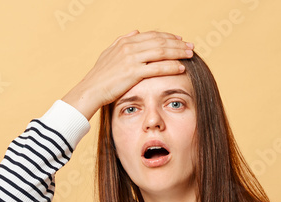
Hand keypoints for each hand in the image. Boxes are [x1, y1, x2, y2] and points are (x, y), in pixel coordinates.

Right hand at [62, 31, 193, 118]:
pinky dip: (171, 66)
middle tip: (190, 47)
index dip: (168, 37)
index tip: (180, 40)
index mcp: (125, 42)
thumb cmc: (99, 76)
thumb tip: (136, 31)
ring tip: (190, 55)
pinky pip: (158, 67)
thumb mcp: (109, 53)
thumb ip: (122, 40)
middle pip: (160, 41)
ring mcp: (131, 59)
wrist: (90, 90)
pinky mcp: (133, 72)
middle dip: (178, 44)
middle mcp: (129, 47)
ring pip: (161, 52)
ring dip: (178, 53)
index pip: (153, 35)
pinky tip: (181, 68)